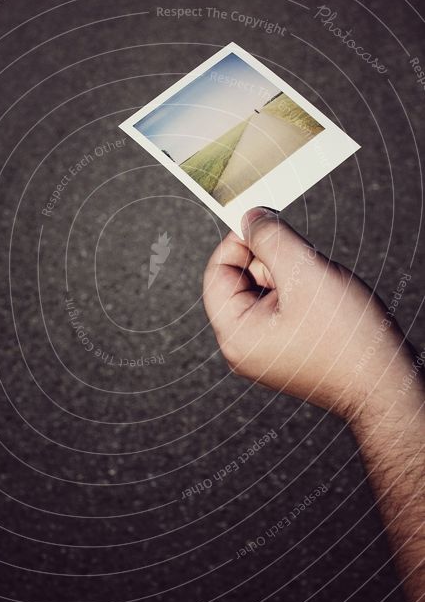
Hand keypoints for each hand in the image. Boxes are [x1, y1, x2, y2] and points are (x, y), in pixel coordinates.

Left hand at [203, 207, 415, 419]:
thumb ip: (271, 238)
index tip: (265, 224)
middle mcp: (242, 347)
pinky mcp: (283, 349)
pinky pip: (279, 307)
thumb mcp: (305, 272)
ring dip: (290, 277)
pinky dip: (300, 293)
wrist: (384, 383)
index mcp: (235, 335)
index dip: (238, 242)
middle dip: (271, 263)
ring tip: (319, 291)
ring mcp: (263, 351)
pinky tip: (323, 303)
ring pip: (263, 291)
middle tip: (303, 266)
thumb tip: (249, 217)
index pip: (216, 272)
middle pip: (239, 281)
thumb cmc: (348, 340)